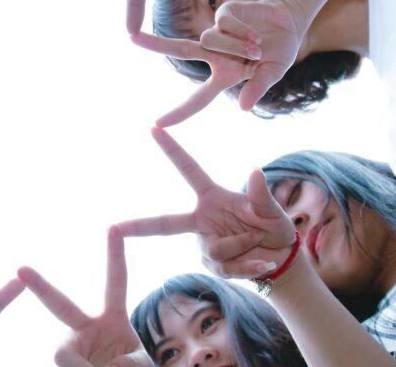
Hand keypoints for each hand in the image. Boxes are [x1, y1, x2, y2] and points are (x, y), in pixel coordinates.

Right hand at [19, 228, 153, 366]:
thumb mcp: (139, 365)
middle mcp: (87, 329)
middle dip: (40, 286)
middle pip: (60, 305)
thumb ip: (121, 362)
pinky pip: (65, 366)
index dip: (115, 255)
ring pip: (63, 354)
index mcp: (113, 319)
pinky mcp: (61, 361)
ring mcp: (72, 347)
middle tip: (22, 269)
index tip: (113, 227)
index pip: (115, 282)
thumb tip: (79, 363)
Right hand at [117, 129, 295, 278]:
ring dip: (243, 246)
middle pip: (164, 224)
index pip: (188, 169)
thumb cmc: (274, 226)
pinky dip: (248, 266)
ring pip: (215, 248)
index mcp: (211, 197)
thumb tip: (255, 171)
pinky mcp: (212, 265)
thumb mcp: (273, 210)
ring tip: (260, 242)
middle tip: (114, 228)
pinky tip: (263, 263)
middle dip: (137, 226)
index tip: (154, 128)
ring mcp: (205, 244)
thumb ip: (261, 194)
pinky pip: (225, 267)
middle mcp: (202, 220)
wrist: (281, 257)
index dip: (171, 149)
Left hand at [131, 0, 307, 124]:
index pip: (197, 100)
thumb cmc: (278, 52)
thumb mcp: (272, 74)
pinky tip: (255, 32)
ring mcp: (217, 33)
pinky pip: (224, 24)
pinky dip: (241, 31)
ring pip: (210, 40)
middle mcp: (214, 55)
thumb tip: (243, 108)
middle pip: (179, 50)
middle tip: (131, 38)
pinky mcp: (223, 14)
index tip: (157, 124)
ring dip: (236, 46)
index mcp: (223, 76)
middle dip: (155, 44)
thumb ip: (258, 88)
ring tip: (258, 48)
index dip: (179, 113)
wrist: (289, 22)